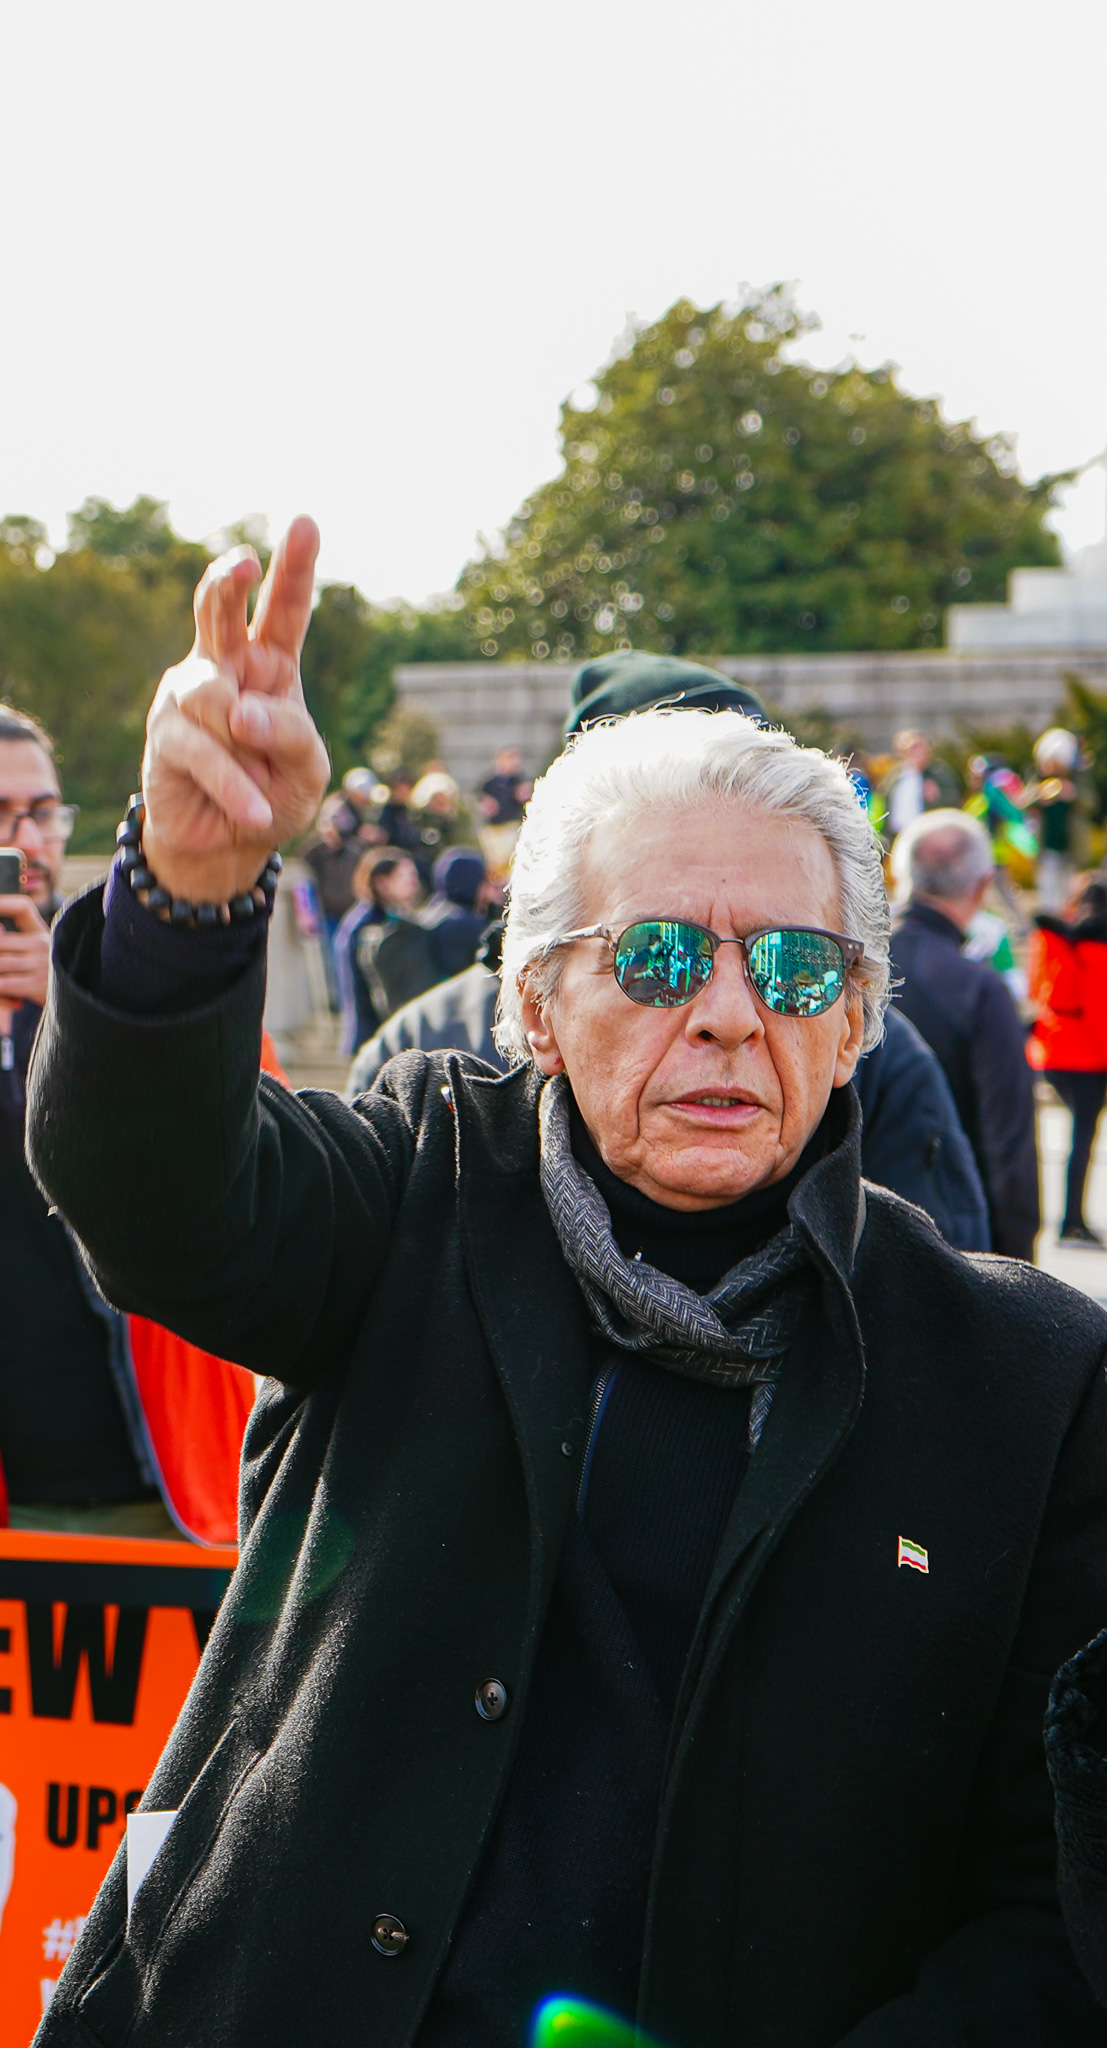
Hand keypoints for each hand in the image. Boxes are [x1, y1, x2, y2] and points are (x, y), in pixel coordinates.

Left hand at [0, 894, 50, 1008]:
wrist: (81, 1005)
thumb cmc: (53, 983)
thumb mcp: (41, 957)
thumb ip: (17, 945)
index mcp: (44, 934)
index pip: (22, 908)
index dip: (3, 903)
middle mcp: (44, 944)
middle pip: (0, 941)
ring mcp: (42, 963)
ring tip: (1, 977)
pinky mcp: (38, 985)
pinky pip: (4, 984)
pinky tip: (2, 998)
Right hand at [141, 517, 330, 902]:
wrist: (228, 846)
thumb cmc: (273, 795)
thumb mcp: (308, 770)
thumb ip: (293, 735)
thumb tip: (242, 710)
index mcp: (272, 665)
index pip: (284, 610)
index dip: (294, 567)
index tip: (306, 522)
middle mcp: (227, 667)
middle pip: (223, 608)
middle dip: (229, 581)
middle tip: (244, 563)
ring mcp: (190, 695)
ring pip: (216, 696)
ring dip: (246, 746)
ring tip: (262, 784)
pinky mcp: (167, 734)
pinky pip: (203, 748)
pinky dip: (233, 783)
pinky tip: (253, 809)